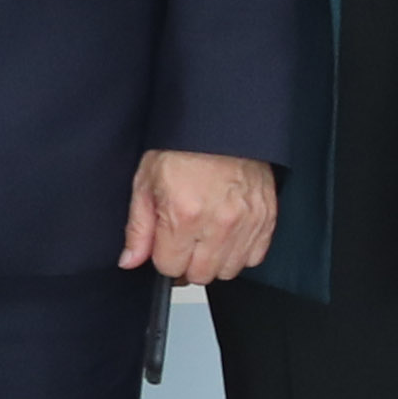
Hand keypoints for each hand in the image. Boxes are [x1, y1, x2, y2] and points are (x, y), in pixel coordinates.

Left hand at [121, 148, 276, 284]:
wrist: (220, 124)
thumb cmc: (182, 148)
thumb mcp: (146, 182)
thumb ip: (138, 227)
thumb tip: (130, 260)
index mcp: (185, 214)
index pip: (170, 267)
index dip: (162, 257)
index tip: (163, 244)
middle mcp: (219, 223)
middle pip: (200, 275)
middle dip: (187, 263)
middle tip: (183, 241)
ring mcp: (247, 223)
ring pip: (228, 271)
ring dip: (213, 261)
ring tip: (205, 236)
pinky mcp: (267, 218)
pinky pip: (254, 257)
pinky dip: (239, 252)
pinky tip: (226, 235)